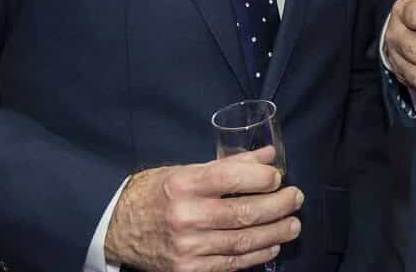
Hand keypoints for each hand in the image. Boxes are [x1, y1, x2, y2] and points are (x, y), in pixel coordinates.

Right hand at [104, 147, 301, 271]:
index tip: (278, 177)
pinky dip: (257, 255)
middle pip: (244, 212)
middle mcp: (185, 216)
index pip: (231, 178)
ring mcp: (187, 247)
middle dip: (278, 206)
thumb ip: (229, 164)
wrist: (119, 228)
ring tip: (293, 224)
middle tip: (296, 198)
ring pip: (243, 242)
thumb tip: (268, 156)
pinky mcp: (188, 270)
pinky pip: (231, 264)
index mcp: (184, 184)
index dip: (262, 178)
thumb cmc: (155, 193)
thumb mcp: (186, 170)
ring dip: (275, 232)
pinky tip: (272, 244)